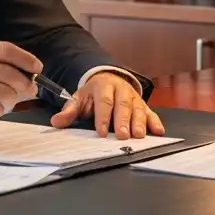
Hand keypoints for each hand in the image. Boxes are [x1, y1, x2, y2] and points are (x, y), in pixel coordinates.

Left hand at [51, 72, 165, 138]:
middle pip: (123, 105)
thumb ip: (69, 111)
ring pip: (138, 109)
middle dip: (123, 120)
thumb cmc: (93, 94)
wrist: (108, 79)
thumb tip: (56, 122)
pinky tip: (158, 131)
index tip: (101, 132)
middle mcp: (121, 90)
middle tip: (123, 135)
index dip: (103, 117)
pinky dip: (155, 122)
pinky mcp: (143, 105)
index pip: (104, 102)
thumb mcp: (79, 99)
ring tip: (138, 136)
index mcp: (104, 86)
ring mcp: (134, 97)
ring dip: (139, 122)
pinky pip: (151, 113)